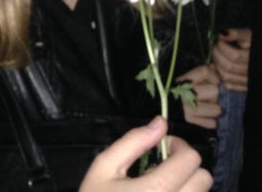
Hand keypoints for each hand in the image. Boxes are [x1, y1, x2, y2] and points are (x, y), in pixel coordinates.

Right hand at [80, 116, 211, 191]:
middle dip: (185, 166)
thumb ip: (133, 141)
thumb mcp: (104, 167)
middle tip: (160, 167)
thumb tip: (160, 122)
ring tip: (159, 187)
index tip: (160, 148)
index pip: (191, 159)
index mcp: (157, 189)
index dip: (177, 145)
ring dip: (186, 185)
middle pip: (204, 178)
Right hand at [177, 64, 220, 128]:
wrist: (160, 106)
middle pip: (215, 90)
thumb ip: (202, 73)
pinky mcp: (189, 121)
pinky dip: (209, 121)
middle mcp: (184, 92)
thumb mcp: (186, 78)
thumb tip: (215, 68)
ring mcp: (187, 108)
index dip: (213, 76)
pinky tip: (203, 117)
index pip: (205, 71)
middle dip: (214, 95)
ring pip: (217, 109)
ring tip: (205, 108)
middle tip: (207, 97)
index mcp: (183, 79)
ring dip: (213, 110)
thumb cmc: (176, 91)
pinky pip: (212, 123)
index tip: (211, 81)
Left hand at [213, 28, 250, 91]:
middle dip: (217, 55)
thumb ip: (236, 33)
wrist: (258, 55)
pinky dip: (221, 77)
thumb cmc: (254, 45)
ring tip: (217, 57)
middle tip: (215, 48)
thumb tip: (222, 35)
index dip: (223, 47)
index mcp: (254, 57)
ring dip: (217, 66)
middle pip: (229, 67)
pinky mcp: (245, 87)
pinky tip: (220, 67)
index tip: (220, 41)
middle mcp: (252, 70)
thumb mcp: (249, 36)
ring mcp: (249, 80)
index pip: (235, 56)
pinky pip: (229, 86)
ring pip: (227, 77)